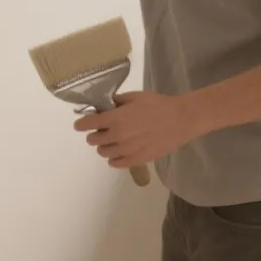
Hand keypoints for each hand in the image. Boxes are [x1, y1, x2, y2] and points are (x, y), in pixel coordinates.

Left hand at [74, 91, 208, 169]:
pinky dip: (113, 160)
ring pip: (103, 153)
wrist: (180, 120)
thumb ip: (117, 102)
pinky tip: (116, 155)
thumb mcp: (135, 97)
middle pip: (94, 140)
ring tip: (111, 142)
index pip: (88, 124)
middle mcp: (118, 136)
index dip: (81, 124)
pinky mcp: (138, 160)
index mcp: (116, 118)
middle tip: (100, 130)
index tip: (80, 124)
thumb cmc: (158, 105)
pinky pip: (117, 164)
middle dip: (94, 134)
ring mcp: (127, 150)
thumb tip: (105, 106)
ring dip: (103, 147)